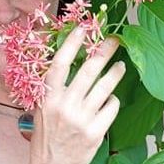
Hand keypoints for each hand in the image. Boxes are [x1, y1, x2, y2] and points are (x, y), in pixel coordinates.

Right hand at [29, 27, 125, 163]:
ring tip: (120, 65)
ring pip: (105, 87)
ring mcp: (82, 119)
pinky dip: (112, 100)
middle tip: (114, 40)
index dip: (72, 43)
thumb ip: (54, 86)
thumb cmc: (47, 134)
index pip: (61, 63)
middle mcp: (65, 106)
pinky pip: (111, 107)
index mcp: (48, 97)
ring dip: (115, 72)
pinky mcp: (96, 132)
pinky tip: (110, 99)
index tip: (83, 28)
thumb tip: (71, 57)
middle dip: (104, 51)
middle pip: (89, 70)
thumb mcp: (42, 107)